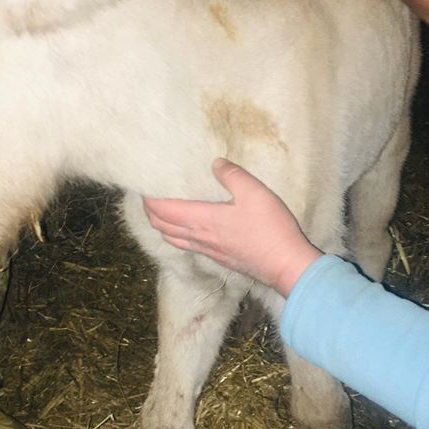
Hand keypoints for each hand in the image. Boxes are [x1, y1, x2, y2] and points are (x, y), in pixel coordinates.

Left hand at [143, 158, 321, 296]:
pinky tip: (188, 227)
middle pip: (161, 226)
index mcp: (202, 220)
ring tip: (164, 210)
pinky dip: (177, 234)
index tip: (145, 185)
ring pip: (172, 238)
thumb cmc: (270, 228)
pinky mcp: (218, 258)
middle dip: (150, 211)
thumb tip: (216, 163)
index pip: (162, 210)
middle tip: (151, 195)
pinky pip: (187, 245)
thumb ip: (232, 175)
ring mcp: (207, 250)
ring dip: (162, 224)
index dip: (149, 199)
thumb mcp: (254, 192)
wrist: (284, 264)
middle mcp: (198, 237)